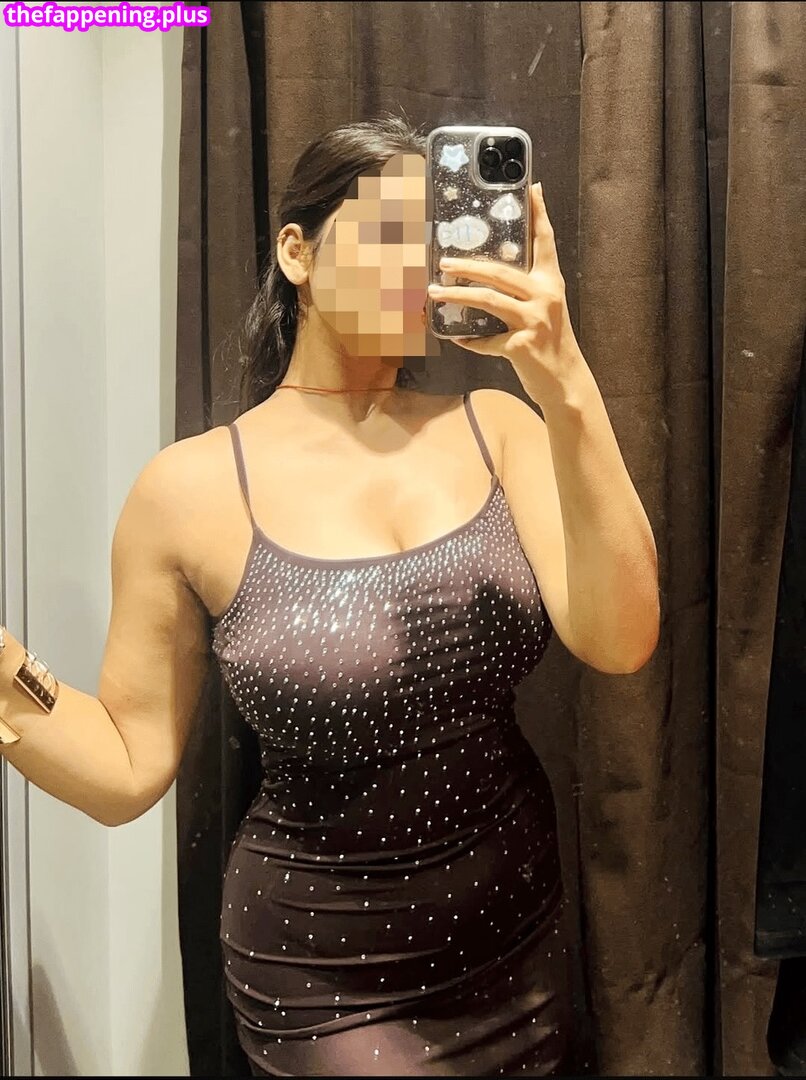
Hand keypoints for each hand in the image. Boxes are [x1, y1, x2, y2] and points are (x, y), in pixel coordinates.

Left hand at [426, 182, 585, 405]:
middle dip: (467, 265)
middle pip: (500, 272)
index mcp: (552, 283)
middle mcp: (545, 296)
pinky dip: (470, 341)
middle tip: (444, 261)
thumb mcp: (546, 311)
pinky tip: (457, 339)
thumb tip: (487, 278)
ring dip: (457, 296)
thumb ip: (525, 293)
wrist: (566, 384)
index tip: (532, 187)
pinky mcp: (520, 345)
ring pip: (487, 300)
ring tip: (435, 292)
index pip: (545, 241)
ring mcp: (533, 320)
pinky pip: (485, 341)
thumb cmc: (552, 345)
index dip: (538, 213)